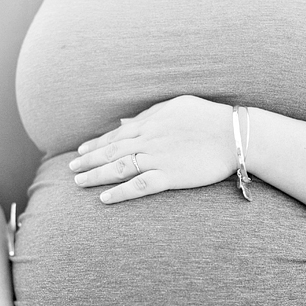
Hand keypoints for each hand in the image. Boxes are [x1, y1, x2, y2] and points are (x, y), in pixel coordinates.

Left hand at [69, 95, 235, 202]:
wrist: (234, 134)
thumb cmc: (209, 118)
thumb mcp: (177, 106)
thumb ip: (150, 114)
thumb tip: (128, 122)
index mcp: (150, 123)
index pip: (116, 135)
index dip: (96, 144)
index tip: (81, 151)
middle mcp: (149, 140)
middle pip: (111, 151)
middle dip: (88, 160)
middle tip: (71, 169)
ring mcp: (158, 158)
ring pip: (118, 167)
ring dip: (96, 175)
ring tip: (78, 182)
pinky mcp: (170, 176)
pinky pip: (139, 186)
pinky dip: (120, 192)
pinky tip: (104, 199)